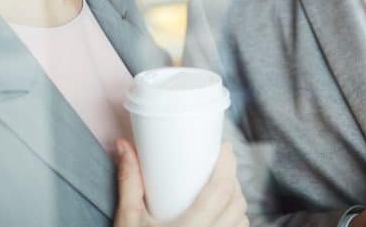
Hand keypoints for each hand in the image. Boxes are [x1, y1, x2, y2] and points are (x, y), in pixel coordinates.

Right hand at [114, 139, 247, 226]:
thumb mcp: (129, 219)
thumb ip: (129, 181)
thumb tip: (123, 145)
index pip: (221, 191)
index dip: (228, 166)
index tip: (225, 149)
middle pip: (236, 203)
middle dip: (233, 180)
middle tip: (221, 165)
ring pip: (241, 221)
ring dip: (237, 201)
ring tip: (224, 187)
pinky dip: (235, 221)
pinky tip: (226, 214)